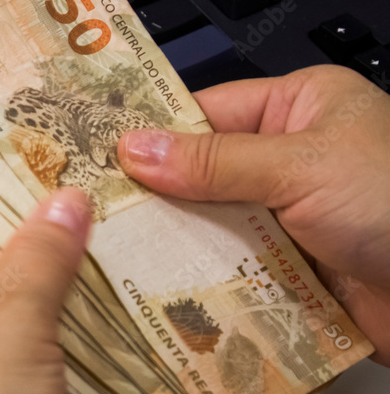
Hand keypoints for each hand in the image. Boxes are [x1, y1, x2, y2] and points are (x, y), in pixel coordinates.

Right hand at [118, 65, 389, 365]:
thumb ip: (216, 161)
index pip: (204, 111)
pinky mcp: (287, 269)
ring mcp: (287, 217)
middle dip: (153, 193)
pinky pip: (229, 266)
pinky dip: (199, 277)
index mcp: (299, 108)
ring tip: (107, 249)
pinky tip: (153, 286)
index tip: (92, 150)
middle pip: (199, 170)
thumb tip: (134, 148)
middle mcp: (288, 158)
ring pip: (209, 223)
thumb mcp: (304, 166)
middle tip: (89, 208)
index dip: (150, 131)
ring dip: (171, 240)